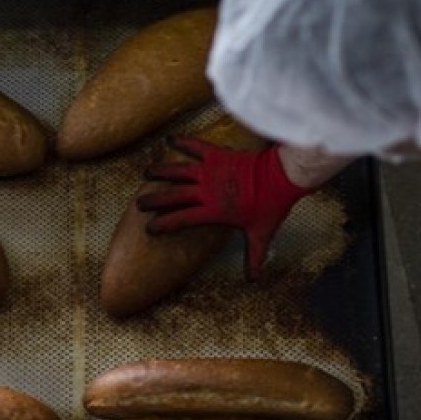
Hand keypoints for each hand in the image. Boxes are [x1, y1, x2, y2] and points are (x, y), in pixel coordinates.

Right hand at [136, 138, 311, 280]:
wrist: (281, 177)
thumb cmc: (270, 207)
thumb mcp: (261, 235)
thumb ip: (254, 257)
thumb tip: (253, 281)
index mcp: (213, 211)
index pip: (182, 219)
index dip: (164, 224)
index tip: (149, 228)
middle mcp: (206, 191)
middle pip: (174, 195)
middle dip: (154, 200)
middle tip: (139, 204)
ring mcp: (210, 172)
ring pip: (178, 171)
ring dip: (161, 171)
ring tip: (146, 172)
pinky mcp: (218, 155)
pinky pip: (196, 147)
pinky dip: (183, 142)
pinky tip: (170, 138)